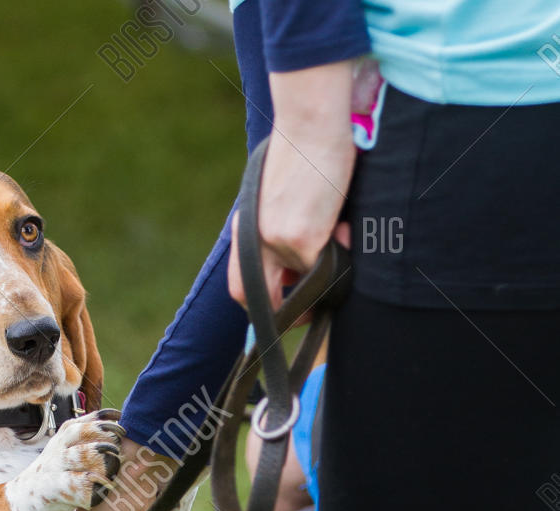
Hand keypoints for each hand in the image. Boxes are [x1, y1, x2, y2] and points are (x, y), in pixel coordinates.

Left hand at [228, 64, 356, 313]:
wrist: (311, 119)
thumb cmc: (302, 148)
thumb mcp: (277, 194)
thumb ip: (277, 228)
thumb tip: (295, 267)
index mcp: (245, 229)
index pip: (241, 286)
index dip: (261, 306)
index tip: (286, 310)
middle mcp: (254, 240)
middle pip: (256, 299)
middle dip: (287, 315)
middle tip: (312, 311)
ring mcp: (276, 243)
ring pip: (304, 277)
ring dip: (325, 264)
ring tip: (339, 231)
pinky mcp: (301, 241)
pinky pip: (326, 263)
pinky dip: (342, 247)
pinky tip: (345, 223)